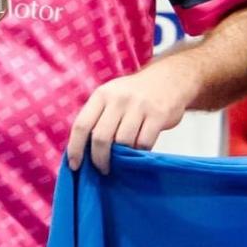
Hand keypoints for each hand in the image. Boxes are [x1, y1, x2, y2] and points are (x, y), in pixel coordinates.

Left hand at [67, 64, 189, 173]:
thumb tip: (83, 151)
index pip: (81, 125)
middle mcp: (119, 98)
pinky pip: (144, 143)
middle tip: (103, 168)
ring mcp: (139, 105)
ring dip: (121, 158)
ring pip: (122, 142)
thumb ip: (98, 117)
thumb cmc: (135, 94)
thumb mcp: (112, 96)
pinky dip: (140, 153)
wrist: (171, 78)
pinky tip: (139, 152)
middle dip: (99, 159)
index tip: (75, 166)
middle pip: (100, 137)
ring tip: (123, 160)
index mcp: (102, 95)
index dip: (75, 149)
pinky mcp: (158, 114)